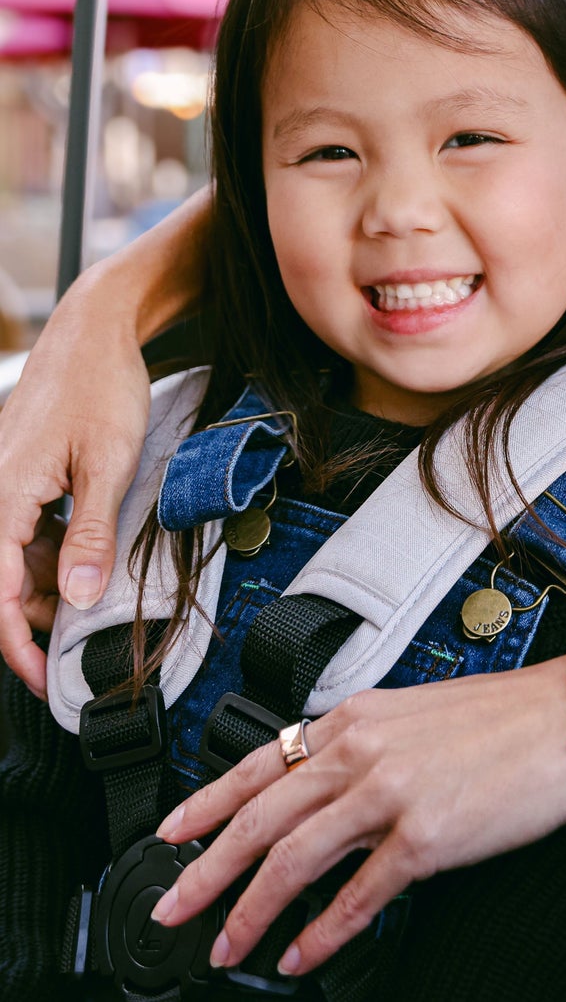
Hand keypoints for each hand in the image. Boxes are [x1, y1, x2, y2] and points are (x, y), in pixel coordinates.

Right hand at [0, 280, 150, 694]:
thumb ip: (90, 535)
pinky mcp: (16, 477)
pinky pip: (23, 531)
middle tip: (83, 635)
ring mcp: (1, 484)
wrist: (93, 333)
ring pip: (12, 559)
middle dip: (34, 616)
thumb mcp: (110, 465)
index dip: (15, 644)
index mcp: (1, 496)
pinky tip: (86, 552)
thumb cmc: (102, 388)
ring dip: (45, 583)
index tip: (41, 678)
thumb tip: (76, 599)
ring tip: (93, 590)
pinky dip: (50, 551)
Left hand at [150, 662, 565, 977]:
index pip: (259, 763)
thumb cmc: (512, 715)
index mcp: (359, 717)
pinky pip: (356, 898)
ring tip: (227, 946)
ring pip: (292, 860)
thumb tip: (329, 795)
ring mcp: (391, 793)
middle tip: (173, 909)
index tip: (172, 834)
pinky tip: (301, 955)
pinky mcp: (426, 837)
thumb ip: (366, 749)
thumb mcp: (420, 713)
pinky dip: (319, 934)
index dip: (205, 804)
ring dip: (249, 911)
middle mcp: (363, 750)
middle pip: (259, 819)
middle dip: (205, 872)